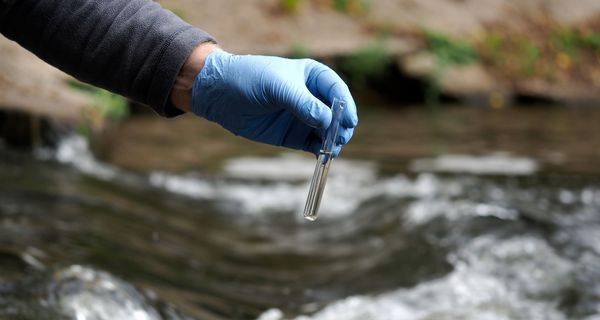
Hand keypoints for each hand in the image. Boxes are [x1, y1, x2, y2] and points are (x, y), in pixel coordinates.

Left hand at [189, 49, 357, 155]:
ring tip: (331, 149)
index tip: (349, 120)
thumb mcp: (277, 86)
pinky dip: (320, 151)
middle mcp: (312, 97)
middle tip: (340, 138)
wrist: (221, 94)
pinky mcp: (294, 135)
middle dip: (341, 126)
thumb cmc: (249, 79)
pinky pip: (314, 145)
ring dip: (333, 141)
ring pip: (328, 132)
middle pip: (337, 114)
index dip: (345, 105)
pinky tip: (322, 156)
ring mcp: (304, 117)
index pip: (336, 90)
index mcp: (312, 76)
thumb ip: (303, 103)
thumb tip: (327, 121)